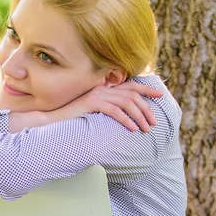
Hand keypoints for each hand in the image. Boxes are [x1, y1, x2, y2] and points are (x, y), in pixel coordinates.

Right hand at [49, 82, 163, 131]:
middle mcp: (103, 88)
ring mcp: (97, 94)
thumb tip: (127, 116)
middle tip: (154, 123)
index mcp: (105, 88)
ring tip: (145, 129)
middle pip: (132, 95)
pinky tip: (132, 129)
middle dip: (146, 109)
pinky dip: (126, 120)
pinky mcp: (92, 103)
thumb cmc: (75, 119)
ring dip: (139, 116)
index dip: (147, 89)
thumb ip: (109, 108)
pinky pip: (114, 110)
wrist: (54, 119)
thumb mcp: (95, 112)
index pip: (131, 86)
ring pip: (126, 103)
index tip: (161, 95)